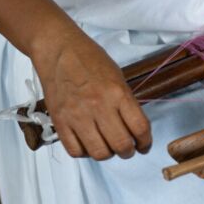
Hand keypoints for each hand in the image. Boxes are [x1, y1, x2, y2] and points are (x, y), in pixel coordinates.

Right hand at [31, 25, 151, 160]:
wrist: (58, 49)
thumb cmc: (89, 59)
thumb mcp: (117, 76)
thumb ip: (126, 102)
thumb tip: (133, 128)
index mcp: (118, 93)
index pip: (140, 128)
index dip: (146, 142)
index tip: (144, 145)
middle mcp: (99, 106)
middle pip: (121, 145)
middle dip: (129, 152)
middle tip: (128, 149)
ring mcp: (78, 116)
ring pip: (99, 153)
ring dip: (108, 154)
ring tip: (108, 147)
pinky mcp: (60, 121)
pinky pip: (75, 150)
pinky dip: (85, 152)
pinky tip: (88, 143)